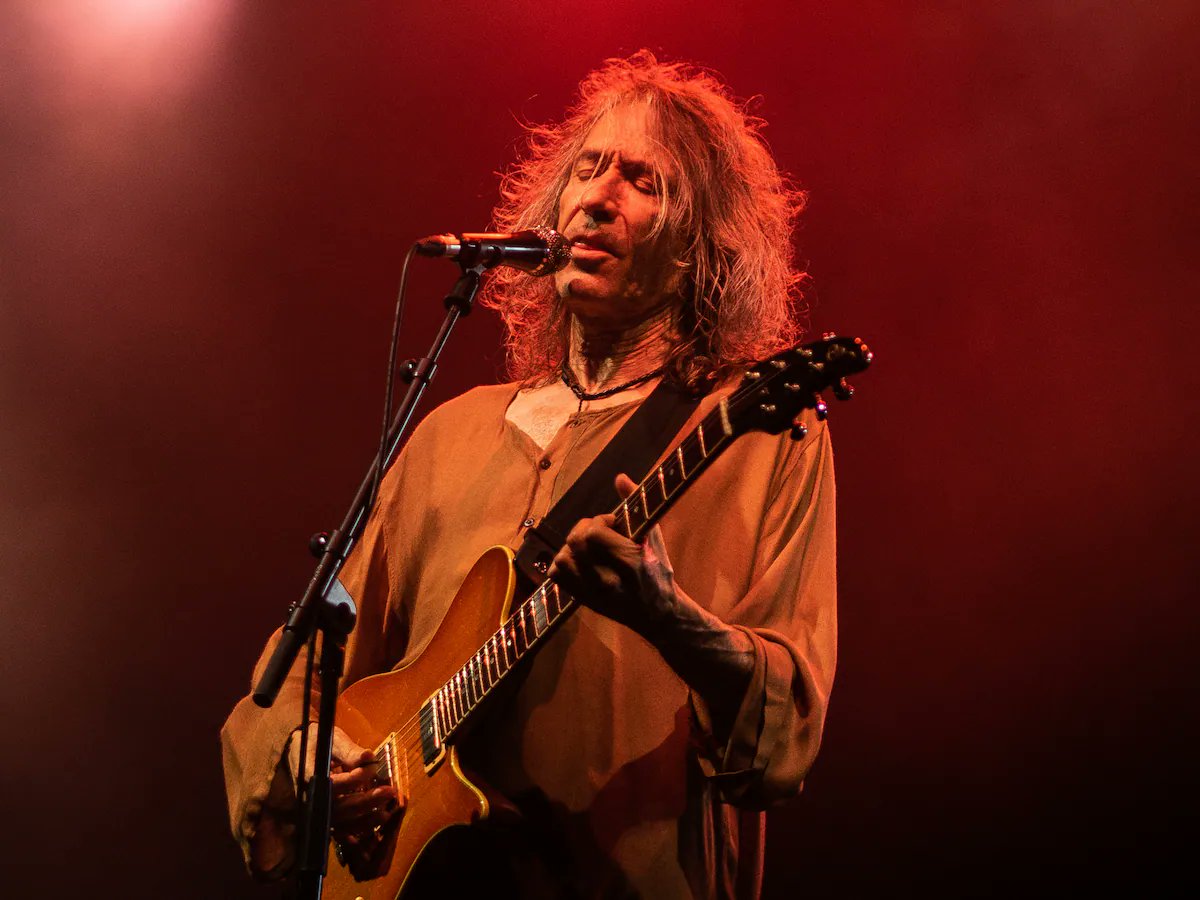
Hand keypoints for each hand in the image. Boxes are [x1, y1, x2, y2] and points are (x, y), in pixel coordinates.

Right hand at [288, 724, 403, 865]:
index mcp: (310, 776)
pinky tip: (377, 821)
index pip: (333, 784)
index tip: (373, 766)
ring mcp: (317, 809)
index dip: (354, 778)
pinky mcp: (326, 815)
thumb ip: (349, 751)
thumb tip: (368, 756)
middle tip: (389, 791)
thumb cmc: (318, 741)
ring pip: (341, 822)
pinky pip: (342, 828)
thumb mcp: (332, 740)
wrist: (302, 750)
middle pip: (338, 807)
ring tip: (387, 810)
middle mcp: (311, 797)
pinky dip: (359, 827)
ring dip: (365, 818)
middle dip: (365, 801)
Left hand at [547, 473, 679, 637]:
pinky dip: (564, 562)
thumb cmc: (657, 572)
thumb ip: (636, 505)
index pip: (594, 533)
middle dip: (585, 529)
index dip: (600, 521)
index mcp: (629, 563)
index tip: (613, 523)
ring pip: (561, 559)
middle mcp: (607, 580)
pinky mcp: (582, 600)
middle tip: (601, 532)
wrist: (657, 615)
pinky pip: (557, 575)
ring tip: (589, 546)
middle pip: (574, 543)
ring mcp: (591, 593)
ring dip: (572, 546)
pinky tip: (580, 559)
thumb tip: (620, 477)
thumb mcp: (653, 538)